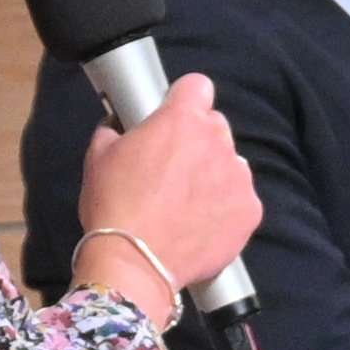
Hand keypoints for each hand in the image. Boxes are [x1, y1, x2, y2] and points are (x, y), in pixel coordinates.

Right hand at [77, 74, 262, 323]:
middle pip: (215, 126)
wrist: (135, 263)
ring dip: (213, 174)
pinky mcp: (251, 210)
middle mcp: (218, 142)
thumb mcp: (99, 157)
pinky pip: (241, 199)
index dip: (184, 99)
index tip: (174, 114)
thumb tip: (119, 125)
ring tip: (186, 202)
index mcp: (182, 120)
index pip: (198, 86)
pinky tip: (201, 224)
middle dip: (197, 140)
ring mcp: (239, 177)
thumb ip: (115, 130)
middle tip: (172, 168)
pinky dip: (226, 208)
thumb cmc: (114, 206)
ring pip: (231, 163)